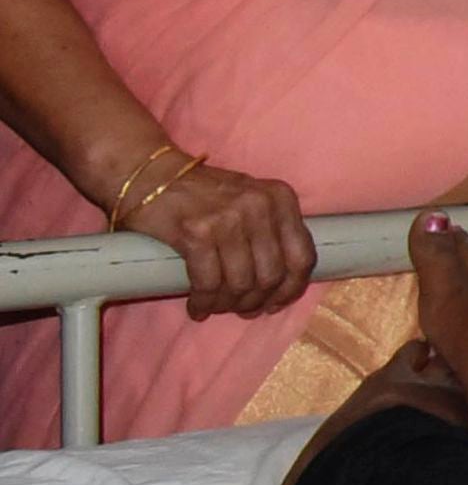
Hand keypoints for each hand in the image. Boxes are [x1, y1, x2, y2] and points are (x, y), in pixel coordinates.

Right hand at [127, 158, 316, 318]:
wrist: (148, 174)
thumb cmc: (201, 193)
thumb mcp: (250, 200)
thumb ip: (271, 230)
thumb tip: (282, 283)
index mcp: (281, 198)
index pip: (302, 256)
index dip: (290, 289)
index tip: (276, 304)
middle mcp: (260, 206)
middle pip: (271, 275)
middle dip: (255, 301)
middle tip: (241, 309)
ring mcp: (228, 219)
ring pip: (241, 283)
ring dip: (227, 305)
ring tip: (215, 307)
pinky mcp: (195, 233)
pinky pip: (208, 283)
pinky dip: (203, 302)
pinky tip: (197, 307)